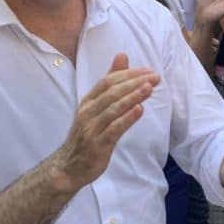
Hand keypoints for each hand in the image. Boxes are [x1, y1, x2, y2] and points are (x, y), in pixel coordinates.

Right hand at [50, 54, 158, 191]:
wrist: (69, 167)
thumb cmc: (88, 134)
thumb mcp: (96, 108)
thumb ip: (110, 84)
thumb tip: (122, 56)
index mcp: (88, 102)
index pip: (108, 81)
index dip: (128, 74)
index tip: (148, 71)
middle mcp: (87, 112)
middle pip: (112, 92)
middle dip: (134, 82)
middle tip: (154, 77)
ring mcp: (91, 129)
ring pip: (113, 108)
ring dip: (132, 97)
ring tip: (149, 88)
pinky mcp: (97, 145)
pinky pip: (113, 129)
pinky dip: (127, 118)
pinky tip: (140, 110)